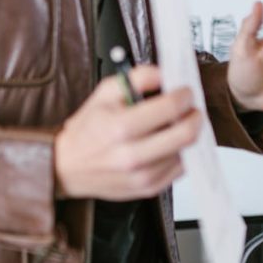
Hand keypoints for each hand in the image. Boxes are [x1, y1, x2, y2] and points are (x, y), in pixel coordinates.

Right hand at [54, 66, 201, 200]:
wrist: (67, 167)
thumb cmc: (87, 130)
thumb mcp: (103, 94)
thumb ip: (136, 78)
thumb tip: (164, 73)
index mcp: (120, 128)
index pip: (170, 108)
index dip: (184, 96)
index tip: (185, 92)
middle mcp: (132, 156)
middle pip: (186, 134)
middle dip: (195, 117)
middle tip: (191, 109)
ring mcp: (143, 175)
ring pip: (187, 152)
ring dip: (189, 135)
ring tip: (179, 125)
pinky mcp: (150, 188)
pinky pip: (181, 169)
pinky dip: (182, 153)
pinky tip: (171, 144)